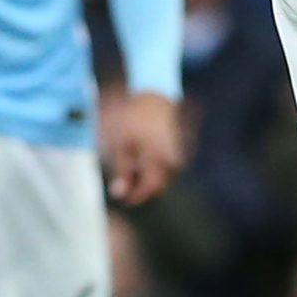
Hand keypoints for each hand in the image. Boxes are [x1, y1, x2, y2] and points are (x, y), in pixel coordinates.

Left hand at [105, 91, 182, 205]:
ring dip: (148, 176)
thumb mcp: (121, 146)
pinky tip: (143, 154)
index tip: (124, 199)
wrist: (154, 97)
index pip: (150, 188)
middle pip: (159, 185)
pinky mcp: (178, 149)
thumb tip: (118, 194)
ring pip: (164, 176)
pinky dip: (155, 167)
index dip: (136, 196)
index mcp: (157, 158)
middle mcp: (171, 158)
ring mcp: (177, 153)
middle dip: (142, 187)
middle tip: (125, 181)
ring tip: (132, 162)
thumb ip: (121, 171)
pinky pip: (167, 166)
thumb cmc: (134, 120)